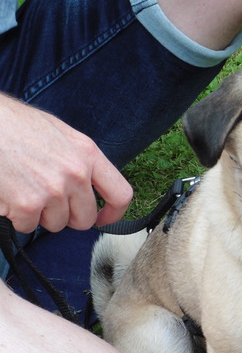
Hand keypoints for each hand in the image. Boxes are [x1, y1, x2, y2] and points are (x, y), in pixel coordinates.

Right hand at [0, 95, 131, 233]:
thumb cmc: (13, 125)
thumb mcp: (59, 133)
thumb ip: (79, 159)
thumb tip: (89, 185)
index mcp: (87, 153)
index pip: (120, 194)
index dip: (114, 213)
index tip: (103, 219)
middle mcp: (75, 174)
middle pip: (85, 218)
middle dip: (68, 216)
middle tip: (49, 201)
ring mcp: (52, 191)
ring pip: (56, 224)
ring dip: (40, 215)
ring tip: (24, 189)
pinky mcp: (27, 205)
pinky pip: (28, 226)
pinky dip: (17, 217)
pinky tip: (9, 194)